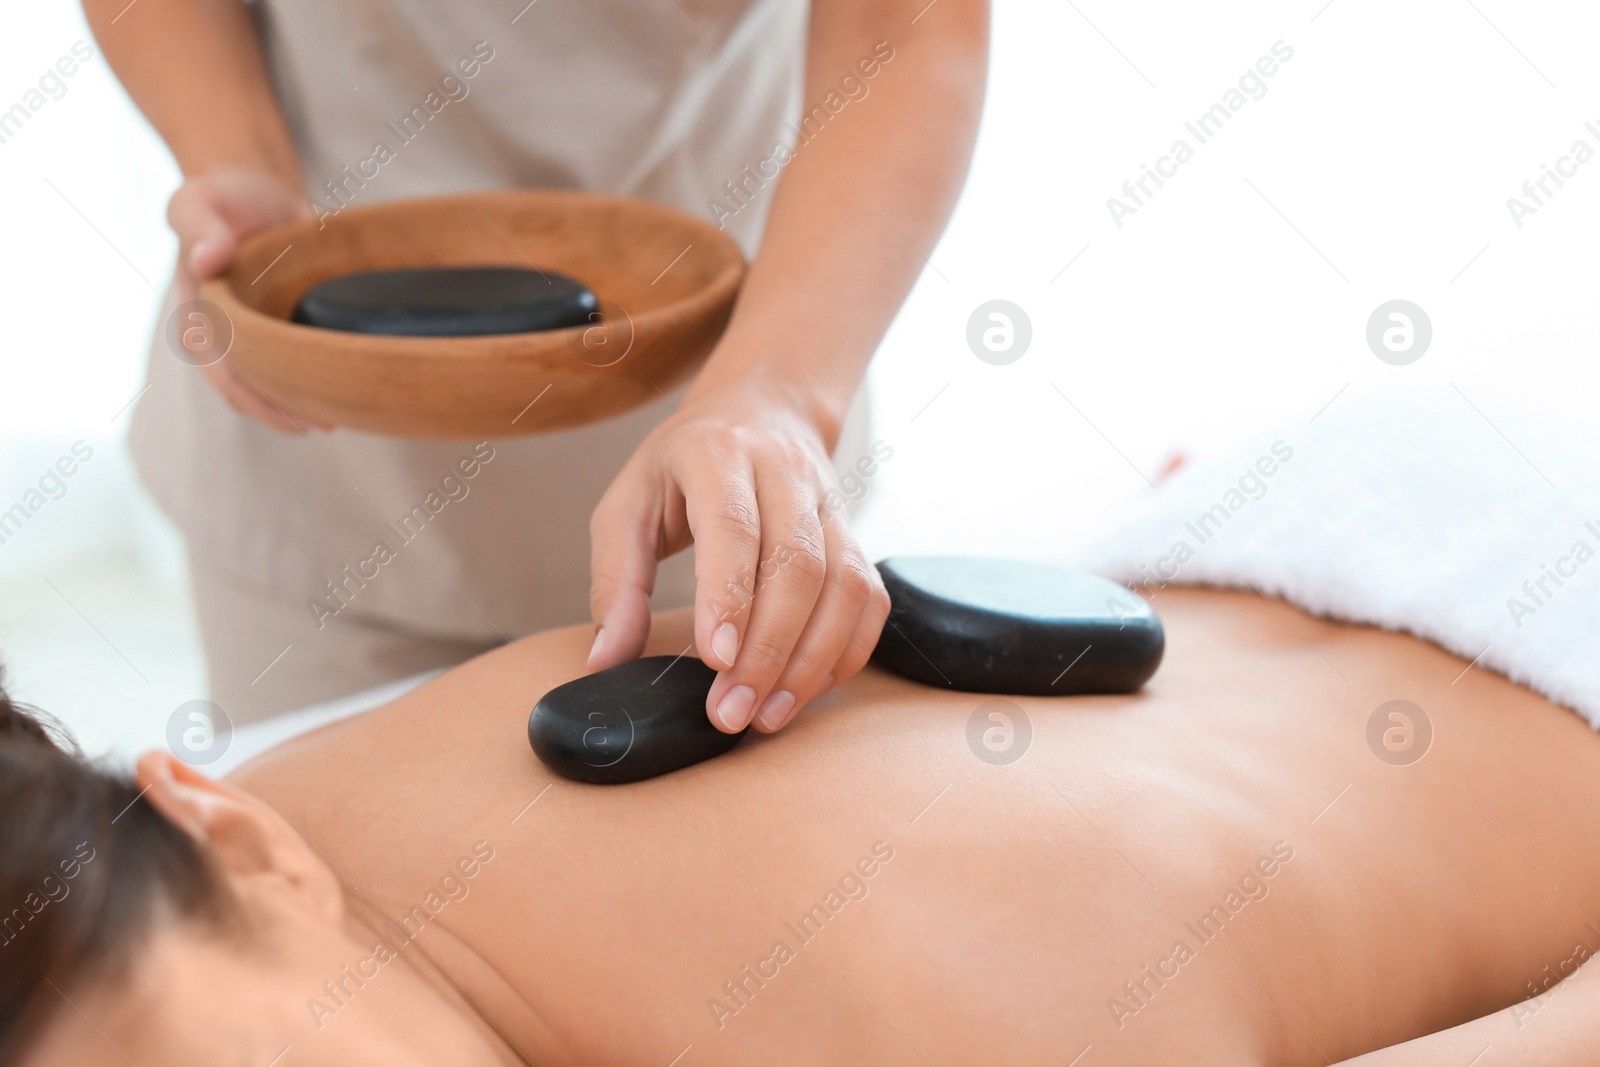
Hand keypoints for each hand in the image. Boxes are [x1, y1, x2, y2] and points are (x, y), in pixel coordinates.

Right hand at [168, 168, 327, 431]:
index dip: (255, 398)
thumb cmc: (223, 197)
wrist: (254, 192)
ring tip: (338, 418)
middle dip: (282, 413)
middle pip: (247, 390)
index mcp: (200, 315)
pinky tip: (341, 391)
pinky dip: (310, 380)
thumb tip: (207, 261)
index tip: (293, 415)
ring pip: (270, 384)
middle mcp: (223, 334)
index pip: (222, 371)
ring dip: (298, 404)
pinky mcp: (278, 329)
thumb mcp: (200, 200)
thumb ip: (199, 227)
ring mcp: (251, 335)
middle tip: (326, 424)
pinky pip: (291, 364)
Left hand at [588, 382, 889, 733]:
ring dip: (811, 661)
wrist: (764, 407)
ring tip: (768, 714)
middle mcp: (784, 472)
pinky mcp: (856, 534)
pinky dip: (845, 652)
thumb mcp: (629, 503)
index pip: (733, 526)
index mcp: (716, 454)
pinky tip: (807, 688)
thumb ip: (617, 580)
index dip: (730, 595)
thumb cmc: (684, 465)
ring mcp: (829, 503)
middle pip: (798, 564)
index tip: (715, 659)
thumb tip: (606, 660)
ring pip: (844, 586)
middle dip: (768, 649)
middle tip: (732, 712)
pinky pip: (870, 599)